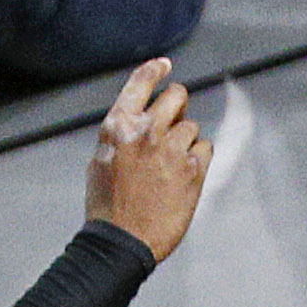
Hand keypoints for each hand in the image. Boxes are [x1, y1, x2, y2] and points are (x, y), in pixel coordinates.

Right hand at [84, 59, 211, 261]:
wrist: (122, 240)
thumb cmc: (108, 206)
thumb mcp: (100, 160)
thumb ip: (122, 135)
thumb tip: (139, 121)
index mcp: (118, 126)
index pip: (140, 84)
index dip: (154, 71)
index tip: (164, 65)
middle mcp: (146, 131)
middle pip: (177, 96)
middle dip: (177, 106)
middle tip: (174, 122)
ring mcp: (172, 149)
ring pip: (192, 125)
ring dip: (185, 139)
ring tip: (171, 164)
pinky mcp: (193, 169)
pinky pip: (206, 147)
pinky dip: (199, 157)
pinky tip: (185, 173)